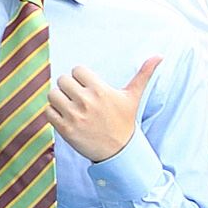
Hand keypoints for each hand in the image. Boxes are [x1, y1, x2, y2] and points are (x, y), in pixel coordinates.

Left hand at [48, 55, 162, 162]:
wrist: (119, 152)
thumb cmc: (125, 121)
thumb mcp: (133, 97)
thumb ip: (144, 74)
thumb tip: (159, 56)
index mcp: (100, 90)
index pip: (77, 70)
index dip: (80, 78)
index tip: (87, 88)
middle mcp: (86, 101)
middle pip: (62, 80)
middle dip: (68, 88)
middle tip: (77, 98)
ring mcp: (74, 116)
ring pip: (53, 94)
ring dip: (58, 100)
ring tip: (69, 107)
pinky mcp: (65, 129)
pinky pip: (48, 112)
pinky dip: (53, 113)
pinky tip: (65, 117)